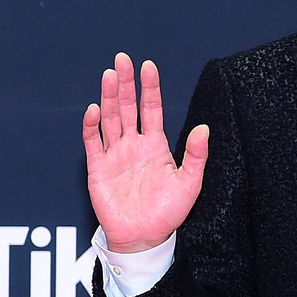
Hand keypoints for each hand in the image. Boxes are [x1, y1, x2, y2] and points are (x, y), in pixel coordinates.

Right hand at [83, 52, 208, 252]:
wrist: (145, 237)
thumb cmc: (168, 213)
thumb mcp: (190, 184)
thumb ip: (196, 156)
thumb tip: (204, 128)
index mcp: (155, 146)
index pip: (151, 109)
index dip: (150, 88)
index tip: (148, 66)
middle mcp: (133, 145)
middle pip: (127, 107)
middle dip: (125, 83)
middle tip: (122, 59)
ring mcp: (115, 155)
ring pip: (110, 119)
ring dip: (108, 97)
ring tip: (109, 75)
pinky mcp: (98, 168)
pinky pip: (93, 142)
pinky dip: (92, 126)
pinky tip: (94, 110)